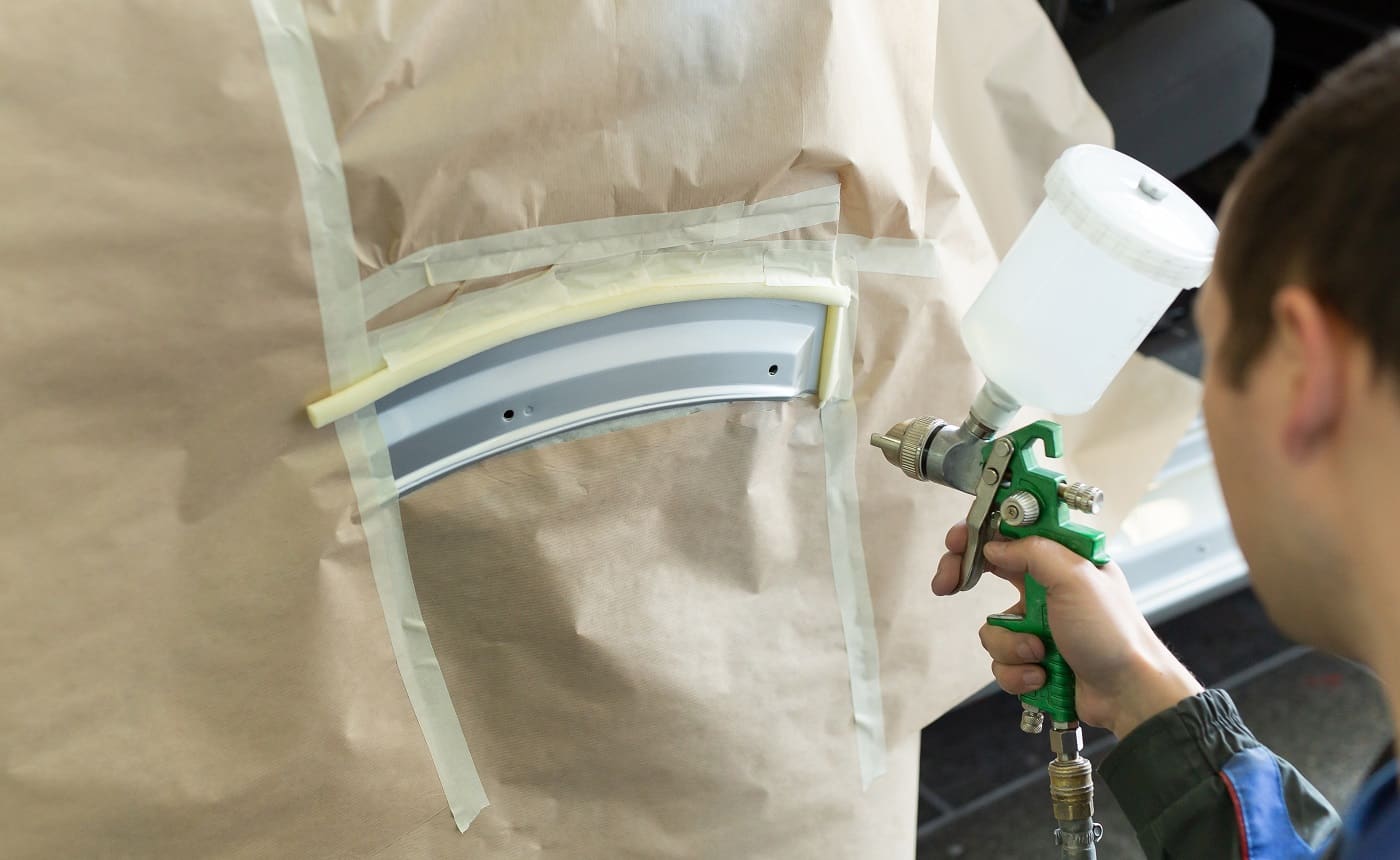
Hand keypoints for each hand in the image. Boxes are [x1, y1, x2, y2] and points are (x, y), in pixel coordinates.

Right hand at [932, 522, 1202, 736]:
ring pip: (992, 627)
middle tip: (948, 584)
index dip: (980, 533)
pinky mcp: (1032, 658)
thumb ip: (1033, 552)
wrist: (1128, 694)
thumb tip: (996, 546)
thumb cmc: (1115, 635)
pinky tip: (1043, 675)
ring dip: (1011, 644)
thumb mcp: (1076, 578)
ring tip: (1041, 653)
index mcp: (1062, 561)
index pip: (1011, 533)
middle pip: (988, 572)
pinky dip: (1018, 671)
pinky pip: (1001, 661)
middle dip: (966, 580)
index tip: (956, 542)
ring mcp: (1038, 625)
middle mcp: (1047, 589)